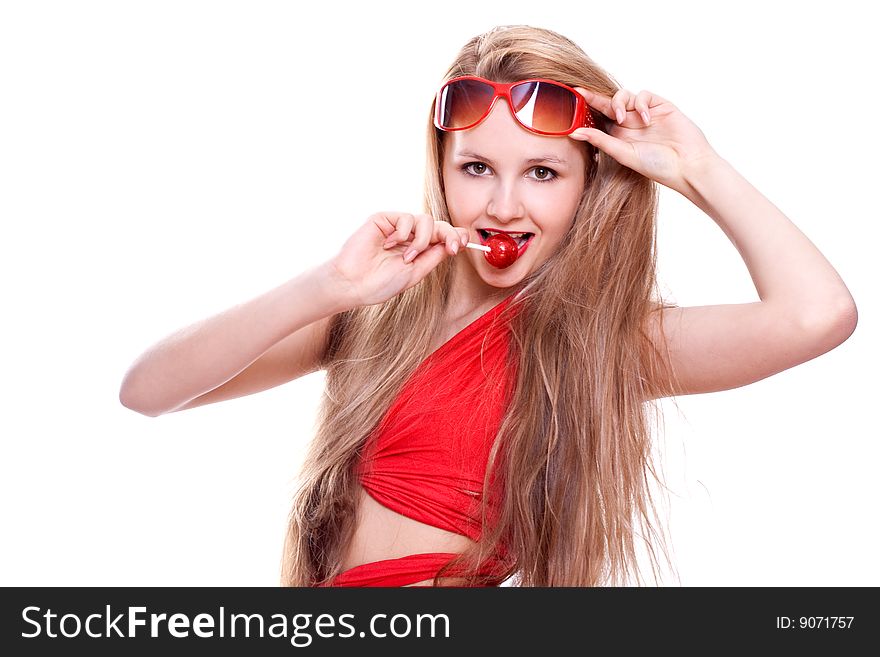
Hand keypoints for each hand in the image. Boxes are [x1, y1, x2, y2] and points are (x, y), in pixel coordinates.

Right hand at [327, 212, 468, 307]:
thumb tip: (454, 244)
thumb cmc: (380, 283)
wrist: (354, 284)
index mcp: (418, 249)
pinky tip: (388, 245)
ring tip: (405, 257)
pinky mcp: (383, 219)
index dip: (455, 236)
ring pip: (425, 220)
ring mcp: (396, 226)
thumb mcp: (415, 272)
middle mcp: (409, 236)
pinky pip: (406, 218)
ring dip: (421, 240)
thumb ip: (433, 256)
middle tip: (451, 247)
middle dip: (448, 234)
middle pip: (438, 225)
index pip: (442, 236)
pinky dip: (402, 233)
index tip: (464, 243)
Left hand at [569, 87, 719, 193]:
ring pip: (624, 95)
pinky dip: (641, 104)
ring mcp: (644, 113)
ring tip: (622, 119)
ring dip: (619, 103)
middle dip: (595, 98)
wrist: (687, 165)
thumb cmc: (657, 166)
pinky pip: (643, 95)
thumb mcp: (624, 153)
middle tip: (581, 94)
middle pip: (608, 103)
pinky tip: (647, 120)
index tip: (572, 99)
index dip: (586, 108)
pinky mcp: (660, 105)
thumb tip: (574, 132)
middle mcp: (630, 123)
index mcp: (619, 136)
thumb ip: (600, 140)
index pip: (598, 118)